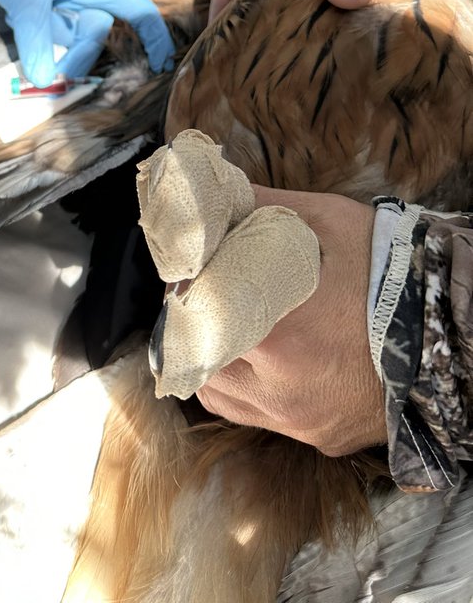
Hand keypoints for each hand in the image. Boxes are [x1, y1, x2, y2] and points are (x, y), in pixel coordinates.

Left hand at [0, 0, 174, 86]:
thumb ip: (36, 40)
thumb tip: (46, 82)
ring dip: (46, 40)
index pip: (143, 14)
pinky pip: (51, 37)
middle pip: (97, 37)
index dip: (155, 41)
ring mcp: (72, 3)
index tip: (159, 69)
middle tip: (52, 72)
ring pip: (70, 40)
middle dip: (74, 53)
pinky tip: (15, 15)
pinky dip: (34, 36)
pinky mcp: (51, 11)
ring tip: (20, 15)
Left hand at [196, 187, 385, 456]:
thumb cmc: (388, 270)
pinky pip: (256, 418)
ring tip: (233, 323)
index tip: (189, 269)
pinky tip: (260, 356)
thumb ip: (259, 206)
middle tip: (207, 293)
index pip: (196, 311)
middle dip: (196, 322)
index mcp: (279, 334)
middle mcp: (282, 390)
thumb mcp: (324, 221)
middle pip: (200, 356)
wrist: (451, 330)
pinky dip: (245, 388)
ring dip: (215, 358)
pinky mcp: (317, 437)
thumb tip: (211, 195)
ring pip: (220, 393)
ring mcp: (299, 420)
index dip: (185, 286)